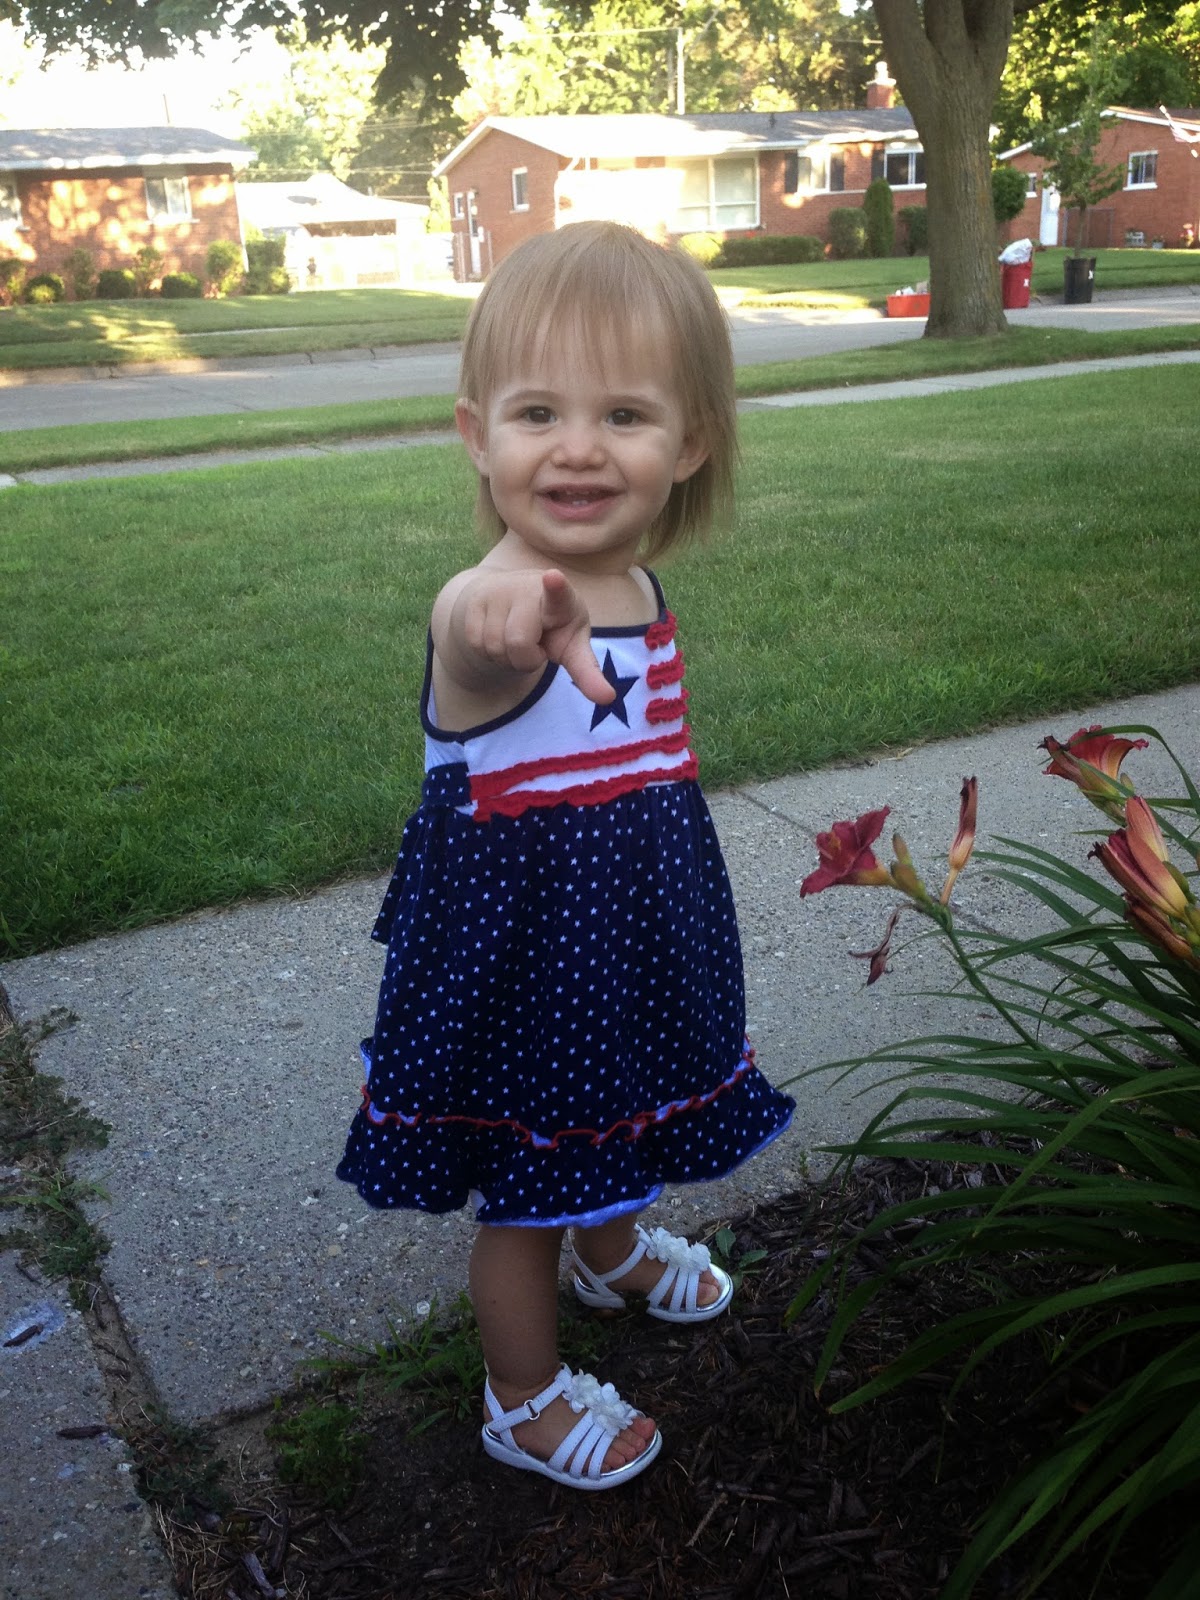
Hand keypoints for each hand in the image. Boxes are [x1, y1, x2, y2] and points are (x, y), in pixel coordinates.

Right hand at [452, 569, 615, 706]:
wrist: (512, 602)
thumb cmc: (553, 628)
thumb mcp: (572, 646)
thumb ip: (588, 671)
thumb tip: (608, 700)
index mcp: (561, 599)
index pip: (558, 593)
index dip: (555, 587)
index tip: (553, 578)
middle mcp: (528, 587)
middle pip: (517, 643)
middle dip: (525, 658)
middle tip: (534, 646)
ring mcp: (499, 591)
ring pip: (494, 646)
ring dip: (506, 657)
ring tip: (517, 639)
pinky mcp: (475, 600)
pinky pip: (476, 643)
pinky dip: (489, 652)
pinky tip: (499, 636)